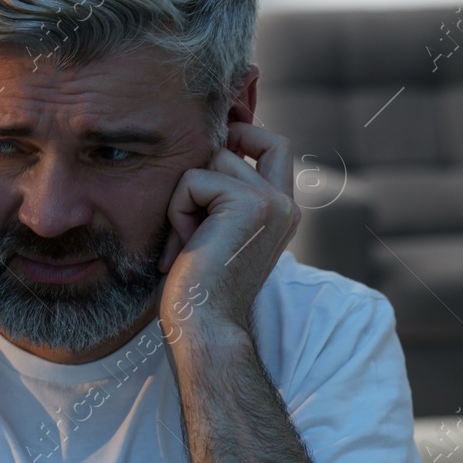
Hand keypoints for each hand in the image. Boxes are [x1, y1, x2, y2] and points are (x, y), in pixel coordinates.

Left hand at [158, 121, 298, 342]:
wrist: (203, 326)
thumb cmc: (196, 290)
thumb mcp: (213, 235)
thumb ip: (220, 199)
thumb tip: (204, 155)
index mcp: (281, 212)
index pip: (274, 146)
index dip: (242, 135)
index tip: (206, 158)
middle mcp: (285, 204)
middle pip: (247, 140)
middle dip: (209, 162)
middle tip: (190, 210)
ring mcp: (272, 202)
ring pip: (213, 160)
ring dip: (184, 199)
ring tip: (186, 241)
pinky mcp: (250, 202)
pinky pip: (193, 180)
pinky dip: (177, 210)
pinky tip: (184, 246)